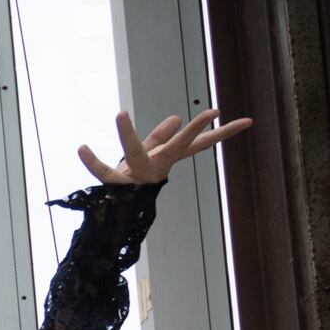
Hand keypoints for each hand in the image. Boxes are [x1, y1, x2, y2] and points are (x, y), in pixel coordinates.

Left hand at [82, 108, 244, 186]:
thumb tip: (176, 118)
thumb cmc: (134, 180)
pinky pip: (102, 172)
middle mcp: (157, 167)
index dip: (222, 133)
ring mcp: (137, 176)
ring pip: (134, 153)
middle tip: (213, 113)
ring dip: (126, 134)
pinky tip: (81, 147)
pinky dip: (91, 162)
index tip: (247, 121)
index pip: (200, 144)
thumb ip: (160, 138)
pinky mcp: (115, 184)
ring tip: (120, 113)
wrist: (117, 215)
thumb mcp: (149, 155)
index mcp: (168, 158)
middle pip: (179, 147)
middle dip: (194, 131)